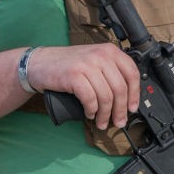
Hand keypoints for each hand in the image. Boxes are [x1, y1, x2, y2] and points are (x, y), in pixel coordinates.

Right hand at [24, 44, 140, 128]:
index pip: (132, 73)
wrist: (39, 63)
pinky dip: (92, 110)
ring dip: (105, 114)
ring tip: (102, 122)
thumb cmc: (67, 65)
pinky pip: (90, 98)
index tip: (133, 108)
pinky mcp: (74, 75)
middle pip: (120, 88)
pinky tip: (90, 113)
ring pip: (106, 96)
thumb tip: (127, 99)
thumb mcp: (94, 61)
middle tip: (119, 121)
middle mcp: (101, 55)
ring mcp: (87, 64)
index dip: (135, 94)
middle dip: (121, 110)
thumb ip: (110, 72)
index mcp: (110, 51)